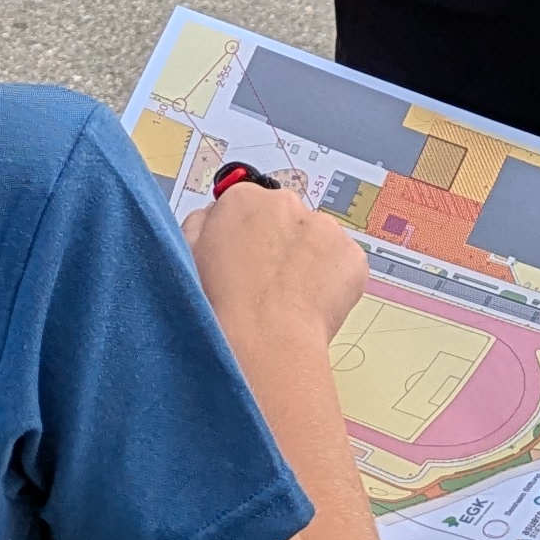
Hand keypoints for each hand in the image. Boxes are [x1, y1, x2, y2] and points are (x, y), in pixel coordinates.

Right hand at [190, 173, 365, 357]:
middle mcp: (286, 203)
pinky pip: (342, 265)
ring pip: (316, 240)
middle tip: (265, 284)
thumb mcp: (186, 255)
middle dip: (277, 244)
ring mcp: (325, 227)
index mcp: (243, 198)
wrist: (263, 341)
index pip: (246, 205)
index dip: (244, 236)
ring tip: (288, 300)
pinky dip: (332, 283)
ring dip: (306, 262)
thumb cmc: (220, 305)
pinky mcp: (352, 256)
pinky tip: (311, 305)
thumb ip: (200, 224)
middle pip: (284, 219)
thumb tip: (213, 217)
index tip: (244, 260)